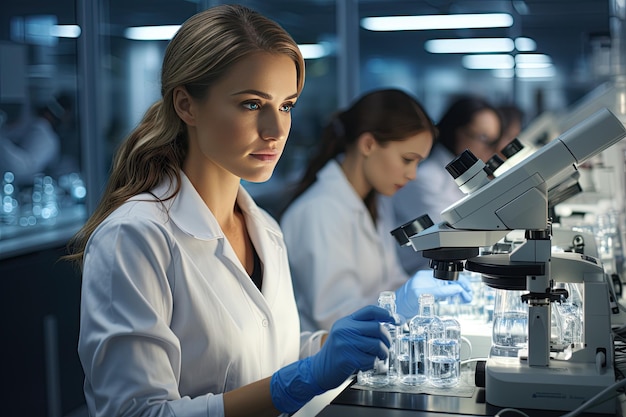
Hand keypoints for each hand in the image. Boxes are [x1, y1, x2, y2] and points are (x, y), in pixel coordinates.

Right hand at [270, 305, 392, 412]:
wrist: (318, 370)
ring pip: (376, 345)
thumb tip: (384, 326)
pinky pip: (370, 360)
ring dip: (383, 353)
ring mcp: (346, 343)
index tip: (395, 320)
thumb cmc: (336, 353)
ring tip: (380, 357)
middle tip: (387, 346)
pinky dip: (372, 364)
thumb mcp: (344, 334)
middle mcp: (345, 329)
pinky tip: (366, 364)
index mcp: (346, 322)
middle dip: (387, 339)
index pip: (369, 311)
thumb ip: (360, 328)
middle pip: (376, 328)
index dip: (385, 314)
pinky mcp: (347, 358)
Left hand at [395, 270, 472, 318]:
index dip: (459, 284)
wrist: (394, 311)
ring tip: (466, 298)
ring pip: (448, 287)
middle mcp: (427, 280)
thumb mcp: (421, 295)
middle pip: (449, 282)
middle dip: (461, 288)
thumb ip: (439, 292)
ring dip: (458, 292)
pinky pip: (443, 293)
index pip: (447, 277)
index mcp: (426, 277)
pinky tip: (456, 299)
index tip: (466, 292)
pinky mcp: (428, 295)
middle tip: (469, 296)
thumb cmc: (402, 302)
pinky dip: (452, 295)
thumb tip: (456, 289)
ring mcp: (428, 287)